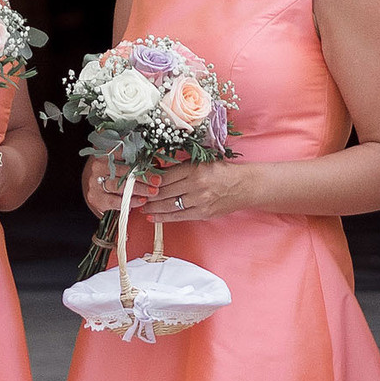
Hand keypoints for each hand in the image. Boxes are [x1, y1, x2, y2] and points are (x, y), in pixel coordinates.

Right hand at [82, 157, 152, 218]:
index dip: (140, 161)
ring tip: (153, 191)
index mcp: (106, 155)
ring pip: (119, 186)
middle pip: (123, 171)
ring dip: (139, 189)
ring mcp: (96, 183)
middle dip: (142, 177)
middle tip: (157, 181)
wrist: (96, 189)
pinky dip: (130, 201)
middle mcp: (99, 167)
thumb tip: (158, 156)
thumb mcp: (123, 163)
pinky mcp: (97, 198)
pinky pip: (116, 201)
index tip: (154, 165)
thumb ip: (138, 159)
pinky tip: (141, 200)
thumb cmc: (114, 174)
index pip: (124, 155)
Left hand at [139, 158, 254, 222]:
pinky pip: (178, 216)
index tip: (139, 182)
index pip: (164, 176)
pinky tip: (153, 217)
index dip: (149, 180)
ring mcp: (199, 200)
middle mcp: (196, 184)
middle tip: (134, 196)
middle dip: (147, 195)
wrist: (245, 186)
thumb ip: (182, 168)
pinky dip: (163, 217)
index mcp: (195, 168)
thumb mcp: (202, 162)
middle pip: (164, 191)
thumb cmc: (223, 172)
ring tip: (141, 207)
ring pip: (168, 205)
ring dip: (152, 207)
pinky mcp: (203, 213)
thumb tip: (157, 172)